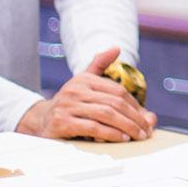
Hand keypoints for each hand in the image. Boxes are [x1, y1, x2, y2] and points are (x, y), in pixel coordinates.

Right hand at [16, 47, 157, 142]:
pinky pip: (92, 127)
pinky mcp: (62, 122)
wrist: (41, 120)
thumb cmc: (69, 102)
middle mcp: (75, 90)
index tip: (146, 117)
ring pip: (106, 114)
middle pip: (114, 103)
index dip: (135, 104)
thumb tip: (116, 48)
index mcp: (84, 79)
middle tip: (146, 130)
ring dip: (126, 126)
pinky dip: (110, 133)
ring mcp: (68, 106)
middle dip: (134, 118)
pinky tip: (121, 138)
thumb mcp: (82, 81)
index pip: (117, 90)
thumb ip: (99, 65)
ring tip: (138, 135)